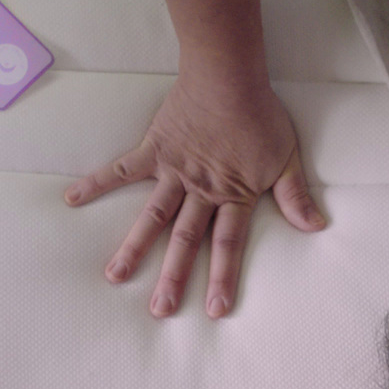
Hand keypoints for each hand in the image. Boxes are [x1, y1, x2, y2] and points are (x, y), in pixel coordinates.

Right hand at [64, 75, 325, 317]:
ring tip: (115, 276)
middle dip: (174, 277)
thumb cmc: (261, 116)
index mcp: (233, 196)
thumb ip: (296, 196)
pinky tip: (71, 199)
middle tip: (160, 310)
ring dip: (134, 247)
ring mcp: (175, 172)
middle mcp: (201, 191)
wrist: (229, 78)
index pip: (228, 245)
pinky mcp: (154, 150)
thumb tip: (316, 226)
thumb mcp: (287, 158)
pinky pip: (122, 169)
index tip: (216, 310)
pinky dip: (97, 183)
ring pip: (153, 217)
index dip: (224, 277)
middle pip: (186, 241)